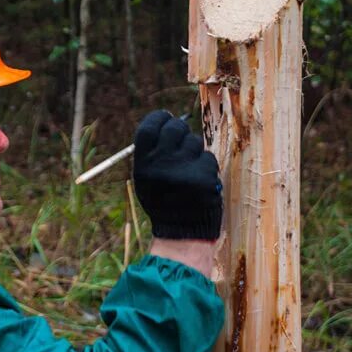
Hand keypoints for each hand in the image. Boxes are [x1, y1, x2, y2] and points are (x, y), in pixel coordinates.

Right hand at [132, 110, 221, 239]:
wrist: (180, 234)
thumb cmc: (163, 203)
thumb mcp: (146, 180)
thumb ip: (152, 154)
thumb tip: (167, 122)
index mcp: (143, 165)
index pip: (149, 127)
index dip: (159, 118)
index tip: (166, 117)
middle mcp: (160, 164)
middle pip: (174, 128)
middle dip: (181, 130)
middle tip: (182, 138)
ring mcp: (182, 170)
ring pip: (194, 142)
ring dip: (194, 151)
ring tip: (189, 170)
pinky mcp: (203, 177)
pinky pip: (208, 158)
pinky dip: (206, 167)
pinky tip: (200, 182)